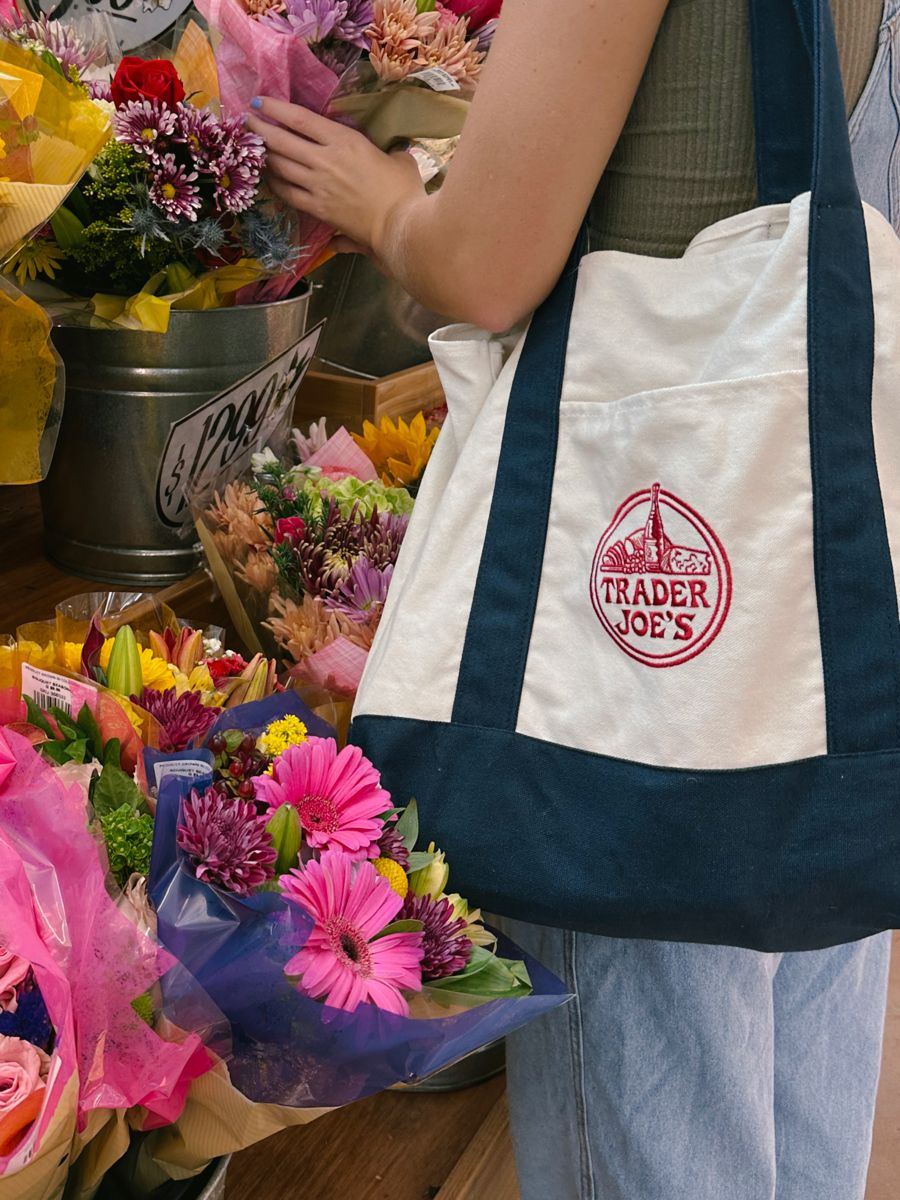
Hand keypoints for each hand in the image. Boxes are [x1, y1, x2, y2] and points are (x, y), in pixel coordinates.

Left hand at [247, 97, 424, 255]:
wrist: (400, 226)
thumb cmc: (404, 191)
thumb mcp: (399, 160)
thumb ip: (389, 154)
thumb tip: (394, 157)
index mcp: (344, 141)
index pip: (301, 120)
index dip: (276, 108)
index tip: (260, 102)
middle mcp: (325, 160)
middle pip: (282, 141)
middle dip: (260, 129)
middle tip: (247, 122)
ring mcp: (318, 186)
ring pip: (280, 166)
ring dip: (264, 156)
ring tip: (254, 149)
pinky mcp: (317, 209)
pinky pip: (287, 194)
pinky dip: (275, 184)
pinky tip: (270, 179)